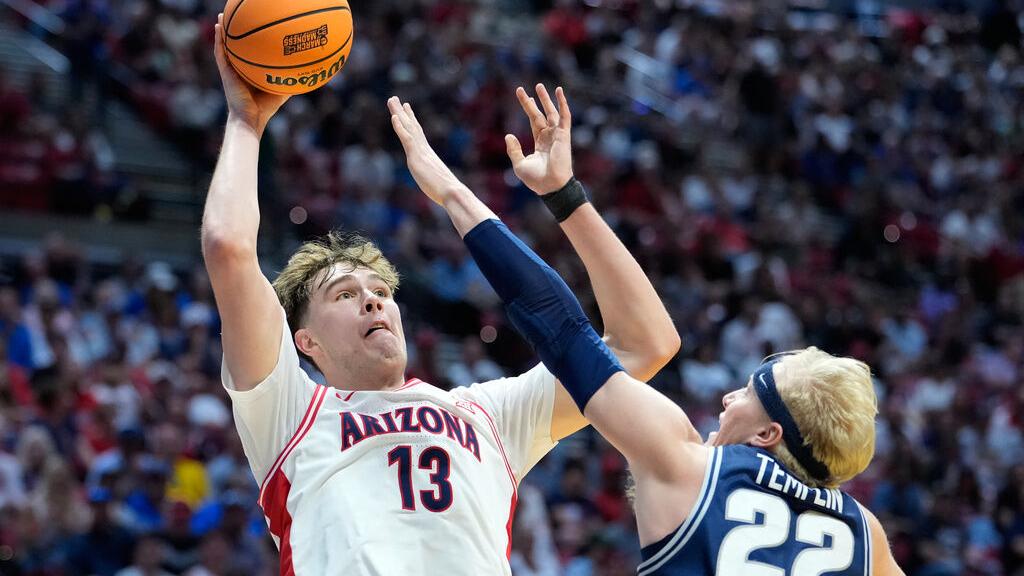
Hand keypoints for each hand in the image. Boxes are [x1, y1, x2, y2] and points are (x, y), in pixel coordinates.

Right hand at [213, 13, 288, 135]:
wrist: (250, 119)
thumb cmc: (265, 109)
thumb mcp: (281, 91)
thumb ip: (290, 81)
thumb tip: (307, 73)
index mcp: (249, 73)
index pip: (249, 54)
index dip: (250, 42)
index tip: (255, 29)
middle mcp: (238, 70)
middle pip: (236, 47)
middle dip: (235, 33)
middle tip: (237, 17)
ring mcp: (230, 71)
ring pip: (224, 47)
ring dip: (222, 31)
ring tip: (222, 15)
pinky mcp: (225, 73)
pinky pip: (220, 53)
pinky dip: (218, 39)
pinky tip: (219, 26)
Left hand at [388, 96, 465, 205]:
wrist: (452, 193)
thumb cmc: (449, 193)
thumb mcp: (438, 186)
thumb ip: (436, 182)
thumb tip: (440, 188)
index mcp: (428, 155)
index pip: (417, 134)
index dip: (411, 120)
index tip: (406, 108)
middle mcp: (424, 149)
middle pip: (412, 126)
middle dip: (402, 112)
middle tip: (394, 99)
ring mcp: (421, 152)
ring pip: (408, 127)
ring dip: (398, 113)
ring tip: (391, 100)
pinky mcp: (417, 157)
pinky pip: (407, 138)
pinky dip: (400, 127)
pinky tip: (394, 117)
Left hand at [505, 84, 572, 194]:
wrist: (551, 186)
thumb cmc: (536, 179)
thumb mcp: (519, 164)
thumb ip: (513, 149)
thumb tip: (508, 135)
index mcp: (540, 143)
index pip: (534, 122)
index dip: (529, 108)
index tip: (523, 96)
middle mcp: (549, 137)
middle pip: (540, 114)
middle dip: (533, 102)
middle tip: (524, 89)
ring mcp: (557, 135)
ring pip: (551, 112)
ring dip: (546, 99)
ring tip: (538, 86)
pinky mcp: (563, 135)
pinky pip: (564, 116)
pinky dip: (562, 103)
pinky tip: (559, 92)